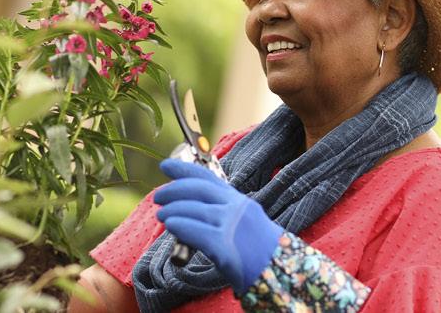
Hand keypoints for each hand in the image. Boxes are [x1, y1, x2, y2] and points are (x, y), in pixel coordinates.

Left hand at [154, 159, 283, 293]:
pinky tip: (170, 225)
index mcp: (239, 201)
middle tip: (158, 196)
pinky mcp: (225, 245)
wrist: (282, 273)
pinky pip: (197, 231)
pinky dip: (181, 225)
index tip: (165, 165)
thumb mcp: (243, 224)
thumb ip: (220, 215)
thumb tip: (187, 213)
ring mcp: (232, 226)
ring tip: (161, 214)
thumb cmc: (259, 253)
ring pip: (195, 209)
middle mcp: (236, 208)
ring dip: (173, 210)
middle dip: (174, 189)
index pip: (208, 177)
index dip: (184, 169)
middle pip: (199, 190)